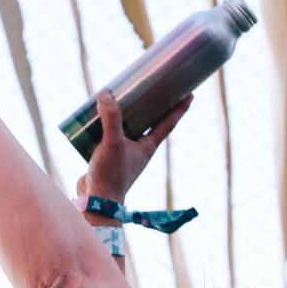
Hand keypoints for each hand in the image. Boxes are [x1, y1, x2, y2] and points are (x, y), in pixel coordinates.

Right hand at [77, 90, 191, 203]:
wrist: (96, 201)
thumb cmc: (111, 175)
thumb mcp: (113, 144)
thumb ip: (111, 120)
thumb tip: (107, 95)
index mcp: (147, 147)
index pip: (168, 123)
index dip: (179, 108)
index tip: (190, 94)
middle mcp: (139, 149)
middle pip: (149, 122)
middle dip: (152, 105)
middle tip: (154, 86)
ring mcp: (125, 153)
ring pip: (129, 127)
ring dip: (127, 113)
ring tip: (122, 96)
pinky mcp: (110, 156)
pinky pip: (112, 134)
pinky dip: (109, 123)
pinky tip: (99, 115)